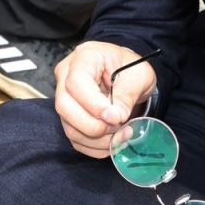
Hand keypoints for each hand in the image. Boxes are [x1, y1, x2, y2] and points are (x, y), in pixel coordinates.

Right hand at [54, 42, 156, 158]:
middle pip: (65, 106)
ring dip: (96, 139)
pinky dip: (94, 146)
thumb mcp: (138, 76)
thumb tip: (114, 117)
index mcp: (85, 57)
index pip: (76, 82)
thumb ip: (126, 95)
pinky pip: (75, 138)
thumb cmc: (132, 69)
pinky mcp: (70, 116)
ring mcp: (65, 97)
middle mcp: (67, 76)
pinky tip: (113, 142)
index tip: (115, 117)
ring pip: (68, 126)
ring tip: (121, 135)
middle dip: (93, 125)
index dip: (93, 104)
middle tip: (119, 127)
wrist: (129, 74)